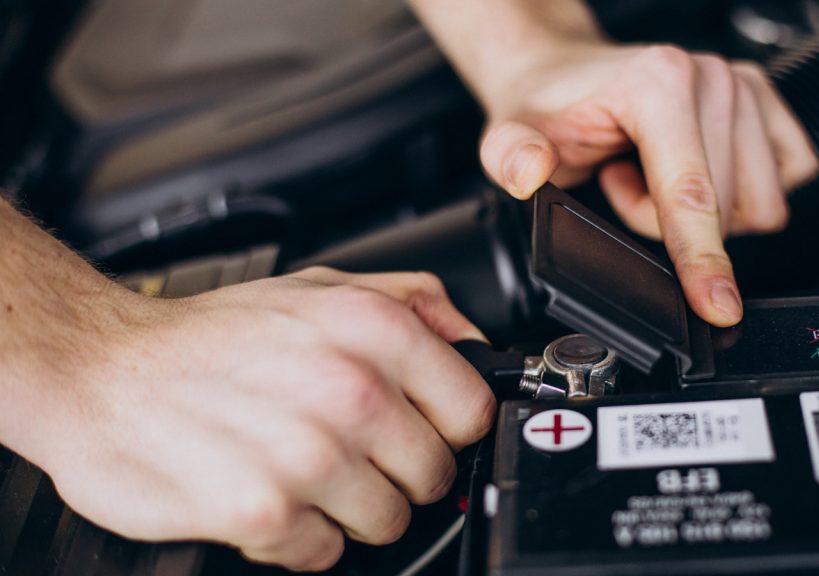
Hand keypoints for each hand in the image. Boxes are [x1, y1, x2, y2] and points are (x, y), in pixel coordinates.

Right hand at [34, 268, 493, 571]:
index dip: (447, 426)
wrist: (100, 368)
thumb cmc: (211, 336)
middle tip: (348, 450)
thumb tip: (473, 341)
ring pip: (388, 522)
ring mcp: (309, 455)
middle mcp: (349, 390)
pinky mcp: (266, 512)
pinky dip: (299, 536)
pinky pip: (325, 553)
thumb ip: (413, 302)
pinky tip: (268, 493)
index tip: (420, 428)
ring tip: (301, 469)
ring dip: (349, 507)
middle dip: (397, 471)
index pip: (473, 410)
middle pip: (434, 474)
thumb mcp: (320, 286)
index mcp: (373, 330)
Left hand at [478, 44, 818, 325]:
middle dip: (667, 222)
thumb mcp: (509, 133)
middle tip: (620, 184)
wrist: (565, 73)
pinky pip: (786, 182)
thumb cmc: (548, 106)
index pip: (691, 195)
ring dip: (703, 211)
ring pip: (758, 204)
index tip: (718, 307)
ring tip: (649, 175)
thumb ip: (511, 155)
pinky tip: (690, 171)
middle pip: (725, 211)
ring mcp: (745, 86)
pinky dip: (737, 195)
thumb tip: (530, 171)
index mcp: (659, 83)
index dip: (702, 259)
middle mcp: (711, 78)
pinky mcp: (767, 103)